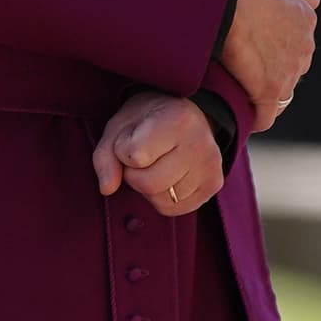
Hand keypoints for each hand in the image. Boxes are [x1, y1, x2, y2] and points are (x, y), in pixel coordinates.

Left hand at [92, 91, 223, 216]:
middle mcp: (200, 142)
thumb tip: (107, 188)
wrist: (182, 112)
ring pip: (162, 200)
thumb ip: (105, 156)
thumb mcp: (118, 127)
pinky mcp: (214, 184)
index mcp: (177, 119)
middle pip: (149, 184)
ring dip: (149, 188)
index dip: (123, 151)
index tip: (132, 138)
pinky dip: (163, 198)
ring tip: (156, 164)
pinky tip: (168, 176)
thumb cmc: (145, 119)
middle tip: (141, 157)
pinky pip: (175, 209)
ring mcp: (211, 165)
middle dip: (134, 175)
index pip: (134, 156)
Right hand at [220, 0, 318, 131]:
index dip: (277, 51)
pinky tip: (239, 115)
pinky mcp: (269, 92)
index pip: (298, 46)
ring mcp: (288, 72)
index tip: (257, 51)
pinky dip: (253, 119)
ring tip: (240, 95)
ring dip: (262, 98)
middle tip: (245, 70)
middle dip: (273, 74)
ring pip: (280, 96)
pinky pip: (265, 117)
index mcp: (306, 20)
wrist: (229, 1)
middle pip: (291, 71)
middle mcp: (304, 48)